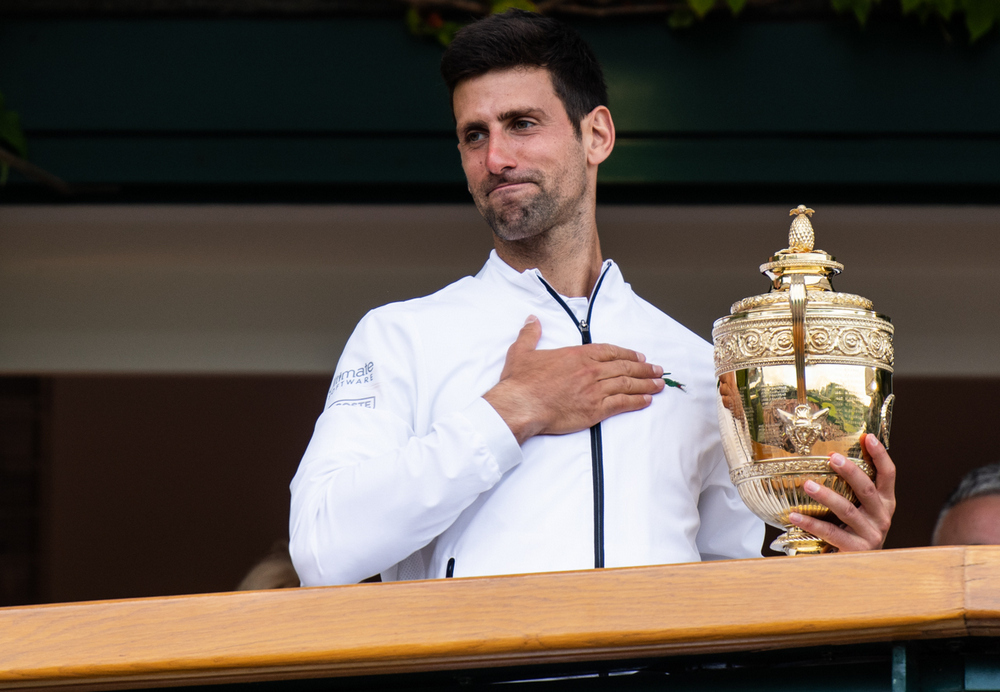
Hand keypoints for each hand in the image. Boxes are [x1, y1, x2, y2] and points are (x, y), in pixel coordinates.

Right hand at [484, 315, 664, 443]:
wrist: (521, 404)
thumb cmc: (521, 382)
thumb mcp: (522, 352)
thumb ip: (530, 334)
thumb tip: (531, 320)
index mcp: (577, 355)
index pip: (610, 351)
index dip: (627, 354)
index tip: (639, 356)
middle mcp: (590, 370)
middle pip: (624, 367)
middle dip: (644, 369)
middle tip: (657, 370)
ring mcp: (594, 390)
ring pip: (627, 385)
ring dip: (646, 384)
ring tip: (659, 384)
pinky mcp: (595, 410)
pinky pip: (622, 404)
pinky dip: (637, 401)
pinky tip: (646, 400)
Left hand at [789, 433, 895, 550]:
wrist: (859, 568)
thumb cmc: (854, 531)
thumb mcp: (860, 509)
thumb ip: (852, 489)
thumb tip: (827, 456)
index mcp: (885, 503)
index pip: (888, 475)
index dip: (880, 455)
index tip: (867, 436)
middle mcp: (882, 517)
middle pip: (867, 490)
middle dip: (850, 471)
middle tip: (832, 457)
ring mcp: (871, 534)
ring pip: (847, 510)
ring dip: (826, 495)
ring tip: (807, 485)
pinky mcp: (856, 550)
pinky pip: (831, 533)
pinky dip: (811, 523)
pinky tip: (794, 515)